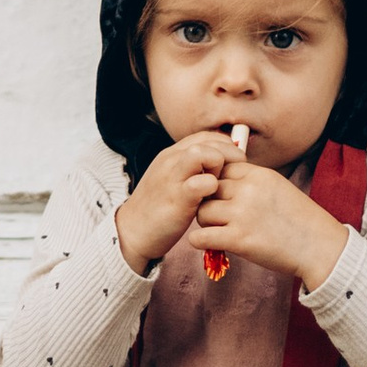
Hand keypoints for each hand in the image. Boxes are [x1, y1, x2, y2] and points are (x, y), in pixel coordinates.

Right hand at [115, 133, 233, 271]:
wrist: (132, 231)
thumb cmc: (158, 207)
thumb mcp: (173, 179)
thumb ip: (191, 169)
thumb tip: (221, 164)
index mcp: (172, 154)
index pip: (207, 136)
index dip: (226, 146)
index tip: (234, 164)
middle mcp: (171, 159)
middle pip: (210, 141)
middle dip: (230, 155)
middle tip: (235, 176)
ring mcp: (173, 177)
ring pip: (204, 153)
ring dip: (219, 167)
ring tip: (218, 185)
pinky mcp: (177, 198)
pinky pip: (202, 183)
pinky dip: (212, 189)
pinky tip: (210, 201)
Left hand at [192, 155, 348, 290]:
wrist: (321, 248)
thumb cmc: (301, 220)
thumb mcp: (278, 187)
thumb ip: (252, 182)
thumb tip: (223, 180)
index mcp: (259, 175)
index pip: (221, 168)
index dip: (218, 183)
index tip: (223, 198)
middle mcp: (248, 190)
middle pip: (207, 189)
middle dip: (209, 202)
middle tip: (218, 218)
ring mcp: (242, 215)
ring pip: (201, 212)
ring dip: (205, 223)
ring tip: (218, 232)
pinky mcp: (239, 240)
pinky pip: (200, 237)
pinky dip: (200, 241)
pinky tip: (210, 244)